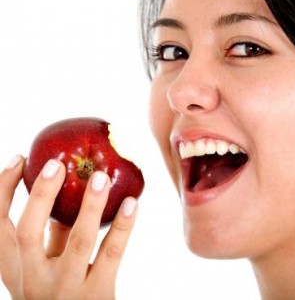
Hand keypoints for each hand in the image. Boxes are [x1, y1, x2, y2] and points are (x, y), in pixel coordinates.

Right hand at [0, 155, 137, 299]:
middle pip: (28, 232)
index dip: (3, 190)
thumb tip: (66, 190)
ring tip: (101, 177)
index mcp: (16, 269)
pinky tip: (131, 202)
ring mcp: (66, 289)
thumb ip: (52, 233)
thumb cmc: (61, 290)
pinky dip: (122, 225)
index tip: (19, 159)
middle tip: (57, 164)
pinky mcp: (97, 294)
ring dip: (90, 205)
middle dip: (41, 194)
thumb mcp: (47, 265)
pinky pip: (112, 253)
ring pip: (78, 241)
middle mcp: (33, 280)